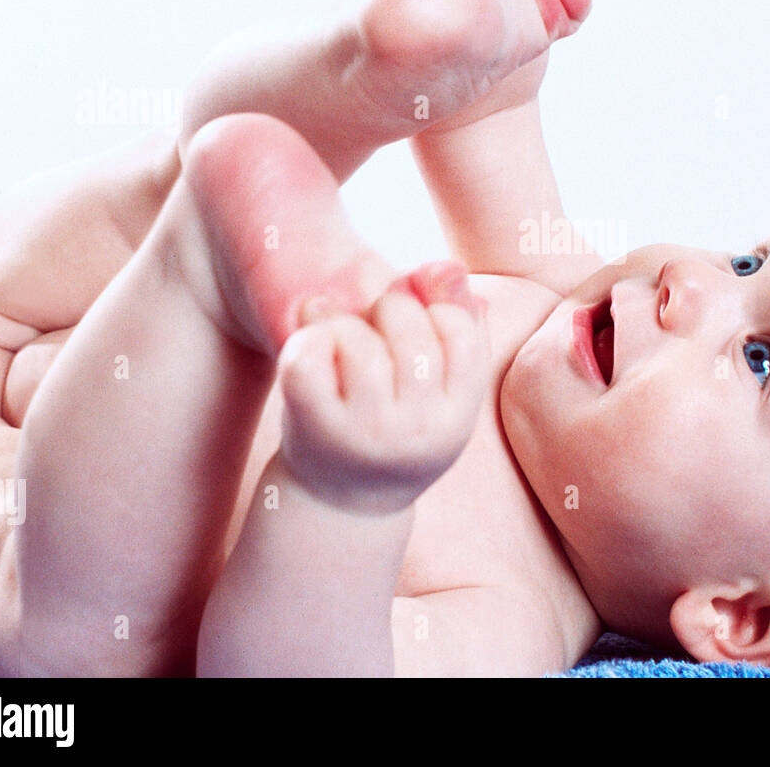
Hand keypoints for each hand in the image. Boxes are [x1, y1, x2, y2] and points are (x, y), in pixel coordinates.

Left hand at [278, 261, 489, 513]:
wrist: (342, 502)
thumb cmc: (399, 424)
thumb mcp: (440, 387)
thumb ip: (454, 321)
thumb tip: (442, 266)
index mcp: (458, 417)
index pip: (462, 335)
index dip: (438, 307)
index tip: (420, 311)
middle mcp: (417, 432)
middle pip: (412, 334)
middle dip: (392, 306)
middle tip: (377, 314)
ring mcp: (364, 434)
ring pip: (361, 347)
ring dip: (347, 323)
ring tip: (340, 331)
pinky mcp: (314, 429)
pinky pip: (309, 361)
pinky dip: (307, 338)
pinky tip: (312, 343)